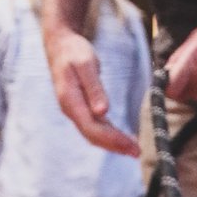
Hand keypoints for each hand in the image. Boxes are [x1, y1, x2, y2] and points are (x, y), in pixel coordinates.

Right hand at [45, 26, 139, 156]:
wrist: (60, 45)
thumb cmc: (73, 51)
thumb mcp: (86, 64)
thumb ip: (94, 88)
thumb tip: (102, 112)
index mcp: (70, 101)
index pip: (92, 128)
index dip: (112, 139)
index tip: (130, 145)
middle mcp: (71, 110)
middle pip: (93, 136)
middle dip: (115, 146)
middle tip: (137, 152)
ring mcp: (75, 111)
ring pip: (94, 134)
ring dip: (113, 144)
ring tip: (133, 149)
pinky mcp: (81, 109)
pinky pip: (95, 127)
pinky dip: (109, 135)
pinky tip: (122, 139)